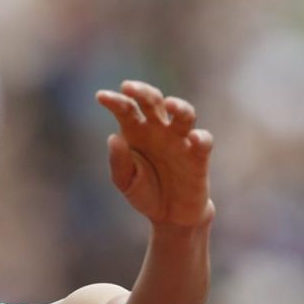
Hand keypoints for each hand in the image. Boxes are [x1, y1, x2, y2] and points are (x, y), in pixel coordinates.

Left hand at [95, 81, 213, 228]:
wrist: (170, 216)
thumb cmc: (146, 192)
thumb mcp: (126, 181)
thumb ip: (119, 162)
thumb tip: (113, 137)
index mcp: (137, 131)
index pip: (126, 109)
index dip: (115, 101)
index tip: (101, 97)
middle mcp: (159, 129)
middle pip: (153, 101)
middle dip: (142, 92)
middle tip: (129, 87)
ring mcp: (180, 140)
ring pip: (183, 113)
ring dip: (179, 106)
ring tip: (169, 104)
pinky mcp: (198, 155)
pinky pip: (202, 141)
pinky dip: (199, 137)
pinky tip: (192, 138)